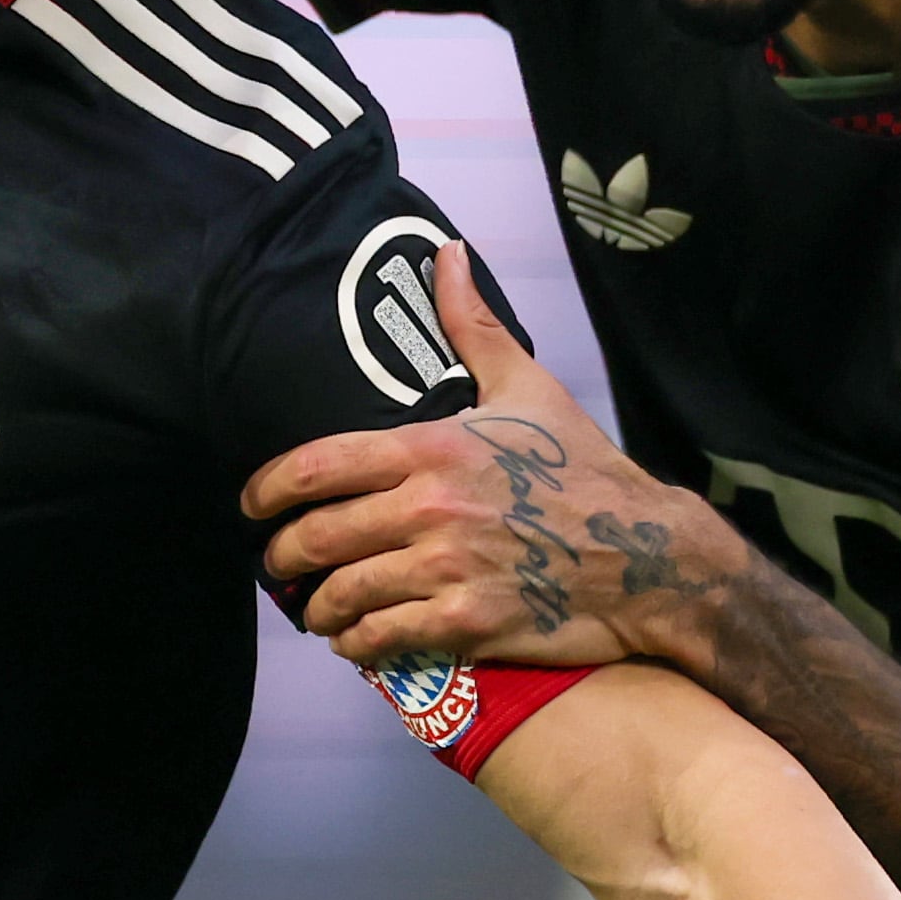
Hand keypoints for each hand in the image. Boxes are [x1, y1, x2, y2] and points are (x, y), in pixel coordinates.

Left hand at [243, 245, 704, 667]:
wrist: (649, 555)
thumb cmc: (584, 469)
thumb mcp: (527, 388)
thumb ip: (472, 326)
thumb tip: (446, 254)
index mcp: (432, 447)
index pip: (318, 466)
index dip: (268, 489)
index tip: (251, 505)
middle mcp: (430, 506)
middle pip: (318, 536)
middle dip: (283, 557)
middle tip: (277, 565)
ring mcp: (447, 567)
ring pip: (344, 594)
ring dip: (317, 608)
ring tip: (316, 610)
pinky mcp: (468, 622)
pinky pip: (384, 638)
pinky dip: (357, 645)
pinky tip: (354, 642)